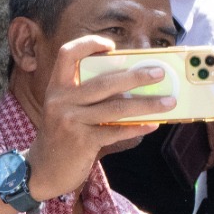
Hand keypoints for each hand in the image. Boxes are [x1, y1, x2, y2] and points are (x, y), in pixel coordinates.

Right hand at [26, 36, 173, 199]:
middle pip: (103, 82)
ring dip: (146, 105)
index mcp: (57, 86)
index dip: (88, 44)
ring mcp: (70, 121)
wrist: (44, 170)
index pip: (67, 54)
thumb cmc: (63, 135)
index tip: (111, 46)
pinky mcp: (81, 141)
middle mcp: (60, 100)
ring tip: (169, 102)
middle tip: (159, 74)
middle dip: (135, 76)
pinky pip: (115, 131)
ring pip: (116, 108)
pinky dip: (136, 128)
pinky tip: (152, 124)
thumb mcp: (66, 109)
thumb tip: (132, 83)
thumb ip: (88, 95)